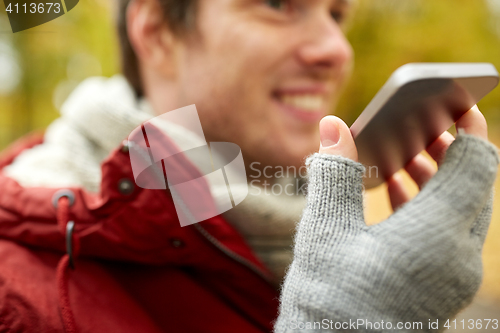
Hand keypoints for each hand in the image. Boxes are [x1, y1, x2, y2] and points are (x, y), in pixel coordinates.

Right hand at [275, 108, 498, 331]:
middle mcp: (458, 254)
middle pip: (472, 184)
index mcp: (437, 233)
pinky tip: (397, 195)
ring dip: (437, 178)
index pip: (476, 163)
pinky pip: (450, 232)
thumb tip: (333, 125)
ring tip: (403, 159)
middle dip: (448, 150)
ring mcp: (454, 273)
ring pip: (462, 209)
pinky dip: (430, 206)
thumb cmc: (328, 296)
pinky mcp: (443, 284)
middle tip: (419, 128)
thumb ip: (335, 172)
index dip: (469, 127)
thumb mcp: (326, 228)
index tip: (455, 103)